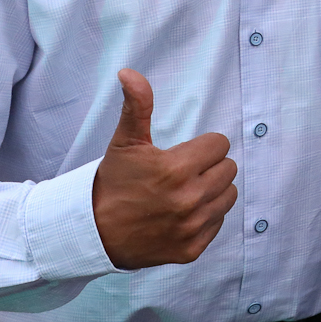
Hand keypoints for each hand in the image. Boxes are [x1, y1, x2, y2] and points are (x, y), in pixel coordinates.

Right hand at [91, 70, 237, 269]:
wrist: (92, 233)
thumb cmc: (112, 183)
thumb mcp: (124, 142)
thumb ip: (136, 106)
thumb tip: (129, 72)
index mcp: (177, 169)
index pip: (220, 144)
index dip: (201, 146)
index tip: (181, 155)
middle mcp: (190, 199)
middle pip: (228, 169)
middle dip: (208, 167)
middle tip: (182, 173)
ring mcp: (192, 226)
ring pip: (228, 195)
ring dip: (212, 191)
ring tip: (184, 192)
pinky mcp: (192, 249)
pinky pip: (218, 222)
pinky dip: (205, 217)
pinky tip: (181, 215)